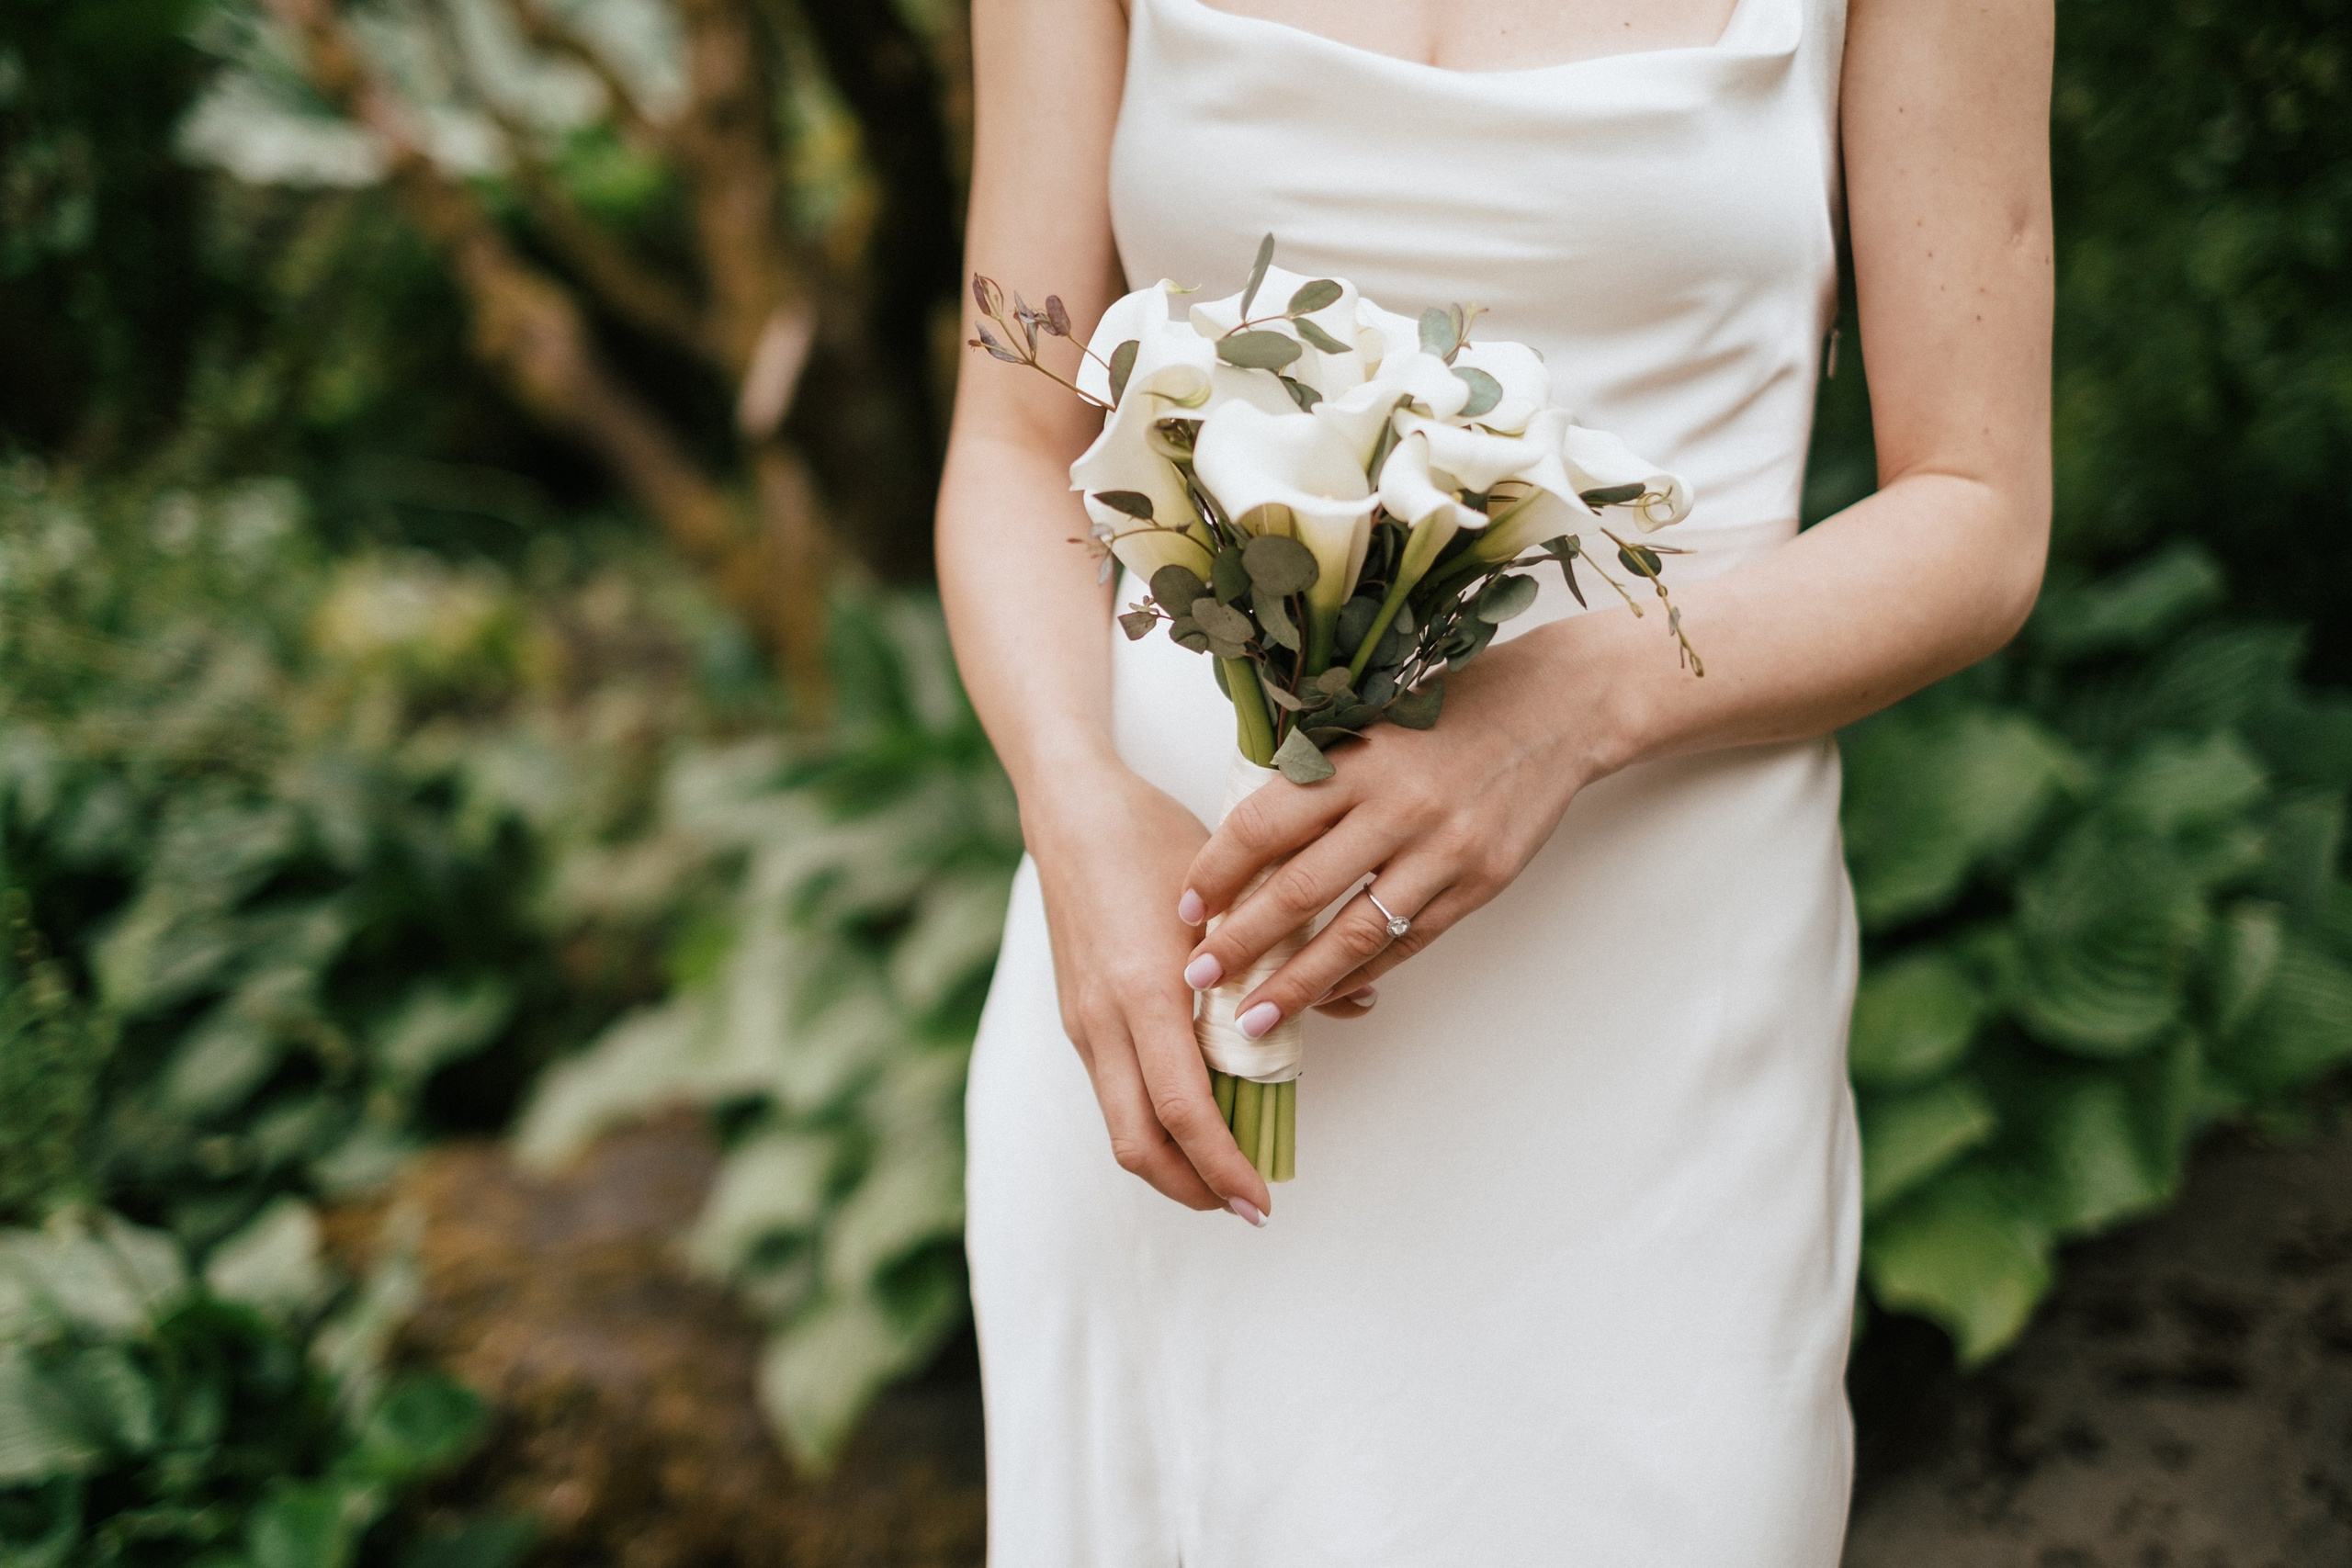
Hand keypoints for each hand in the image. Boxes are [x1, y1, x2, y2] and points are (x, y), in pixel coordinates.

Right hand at [1025, 758, 1274, 1220]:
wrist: (1072, 812)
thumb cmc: (1153, 841)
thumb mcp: (1233, 891)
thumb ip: (1288, 954)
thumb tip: (1357, 999)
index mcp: (1145, 991)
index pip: (1184, 1111)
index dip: (1222, 1167)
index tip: (1262, 1198)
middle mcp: (1105, 1019)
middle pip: (1138, 1144)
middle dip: (1194, 1189)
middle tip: (1246, 1206)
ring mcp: (1084, 1023)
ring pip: (1120, 1126)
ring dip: (1173, 1163)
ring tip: (1227, 1173)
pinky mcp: (1078, 1019)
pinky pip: (1114, 1093)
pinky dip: (1154, 1122)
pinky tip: (1199, 1114)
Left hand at [1175, 628, 1620, 1033]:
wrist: (1556, 710)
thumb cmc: (1452, 708)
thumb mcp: (1373, 720)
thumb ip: (1317, 775)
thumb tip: (1242, 843)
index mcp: (1357, 760)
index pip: (1264, 826)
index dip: (1216, 872)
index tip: (1185, 908)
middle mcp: (1398, 808)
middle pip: (1299, 891)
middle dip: (1240, 943)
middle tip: (1196, 979)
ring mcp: (1444, 851)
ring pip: (1353, 935)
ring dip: (1296, 984)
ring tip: (1253, 1016)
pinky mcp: (1480, 884)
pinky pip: (1408, 943)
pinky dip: (1361, 974)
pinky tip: (1325, 995)